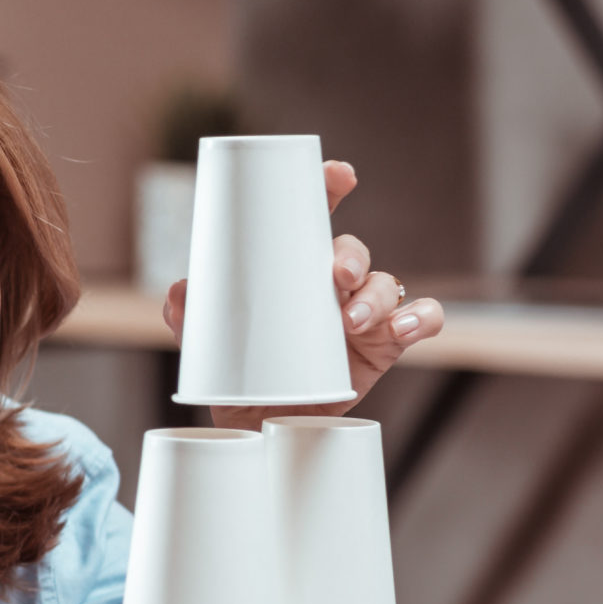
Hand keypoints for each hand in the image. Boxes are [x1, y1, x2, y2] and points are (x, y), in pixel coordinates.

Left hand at [161, 160, 443, 430]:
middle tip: (334, 276)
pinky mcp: (387, 344)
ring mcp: (365, 313)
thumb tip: (180, 292)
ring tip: (350, 322)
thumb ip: (192, 318)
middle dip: (349, 255)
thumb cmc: (243, 377)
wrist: (262, 428)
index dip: (329, 189)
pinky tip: (404, 329)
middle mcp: (334, 285)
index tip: (338, 175)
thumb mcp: (211, 348)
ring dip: (375, 296)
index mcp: (294, 271)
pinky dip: (420, 318)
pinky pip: (422, 319)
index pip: (314, 220)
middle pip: (352, 251)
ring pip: (387, 284)